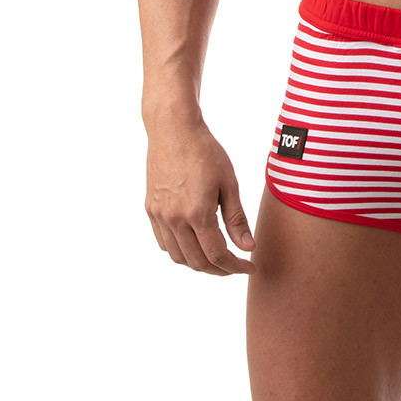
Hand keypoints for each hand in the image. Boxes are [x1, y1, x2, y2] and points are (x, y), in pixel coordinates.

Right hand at [145, 115, 256, 274]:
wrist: (174, 130)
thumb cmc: (205, 152)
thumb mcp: (229, 183)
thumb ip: (236, 219)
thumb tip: (247, 247)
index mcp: (197, 213)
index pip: (217, 255)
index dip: (235, 266)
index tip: (249, 266)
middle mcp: (174, 219)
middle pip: (197, 262)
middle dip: (219, 270)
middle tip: (235, 265)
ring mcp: (159, 216)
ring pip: (178, 257)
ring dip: (198, 264)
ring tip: (216, 257)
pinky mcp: (150, 210)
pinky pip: (164, 243)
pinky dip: (180, 251)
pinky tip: (195, 244)